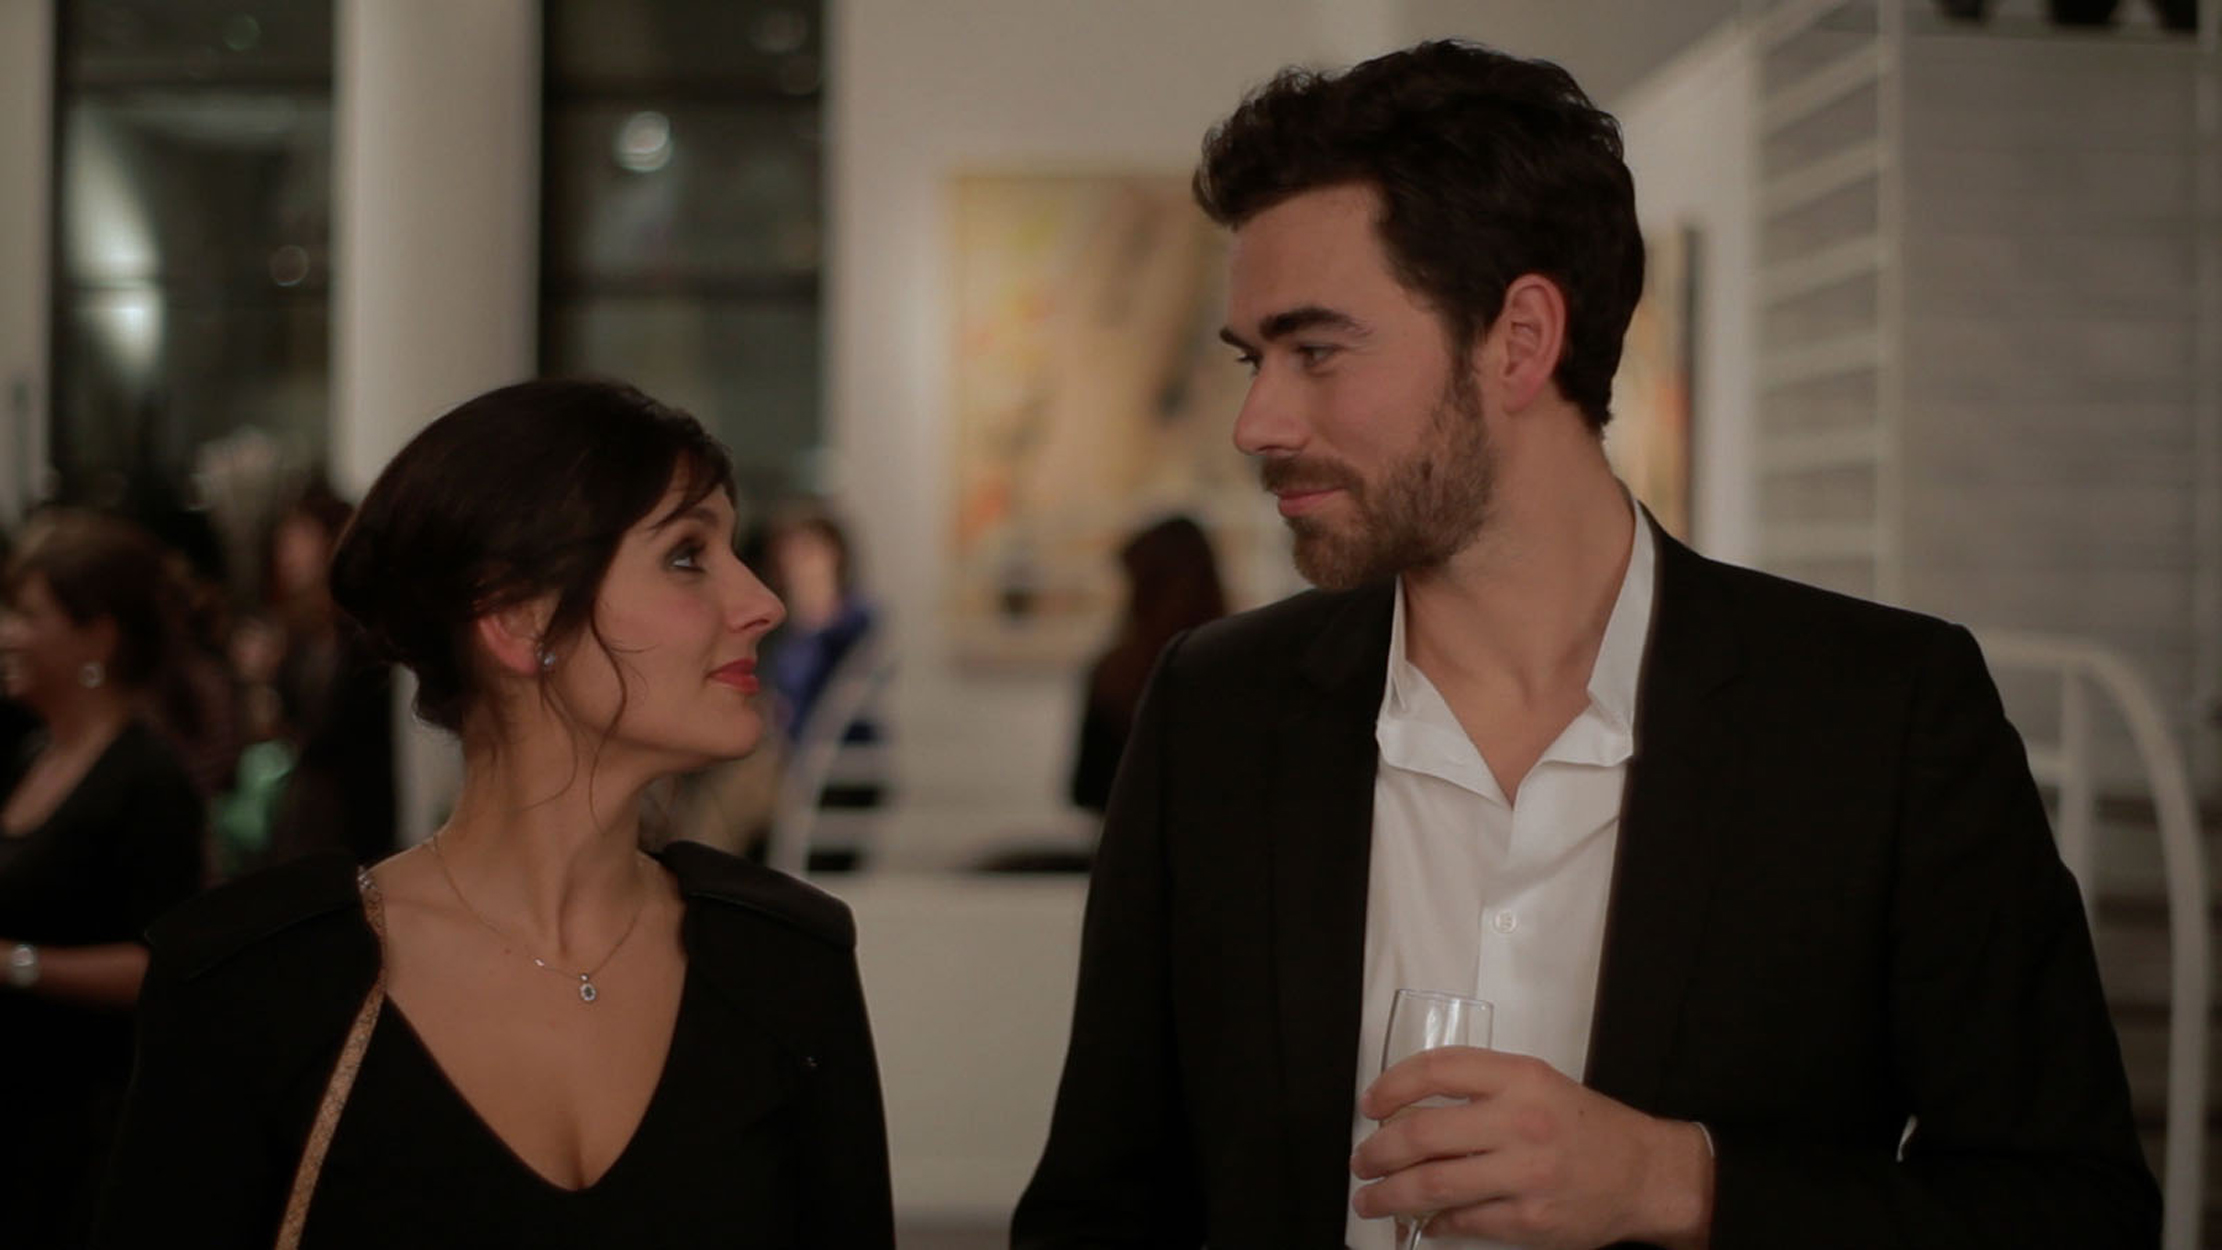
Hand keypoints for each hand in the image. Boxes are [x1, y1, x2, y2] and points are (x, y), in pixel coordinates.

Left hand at [1351, 1046, 1712, 1249]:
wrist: (1644, 1173)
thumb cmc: (1583, 1125)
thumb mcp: (1535, 1083)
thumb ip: (1478, 1088)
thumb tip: (1406, 1111)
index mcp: (1519, 1077)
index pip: (1436, 1070)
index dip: (1391, 1086)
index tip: (1370, 1105)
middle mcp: (1520, 1121)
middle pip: (1422, 1134)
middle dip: (1378, 1153)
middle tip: (1361, 1163)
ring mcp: (1525, 1174)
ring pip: (1433, 1185)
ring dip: (1389, 1195)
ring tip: (1370, 1199)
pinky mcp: (1530, 1219)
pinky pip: (1463, 1221)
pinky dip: (1433, 1222)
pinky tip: (1421, 1220)